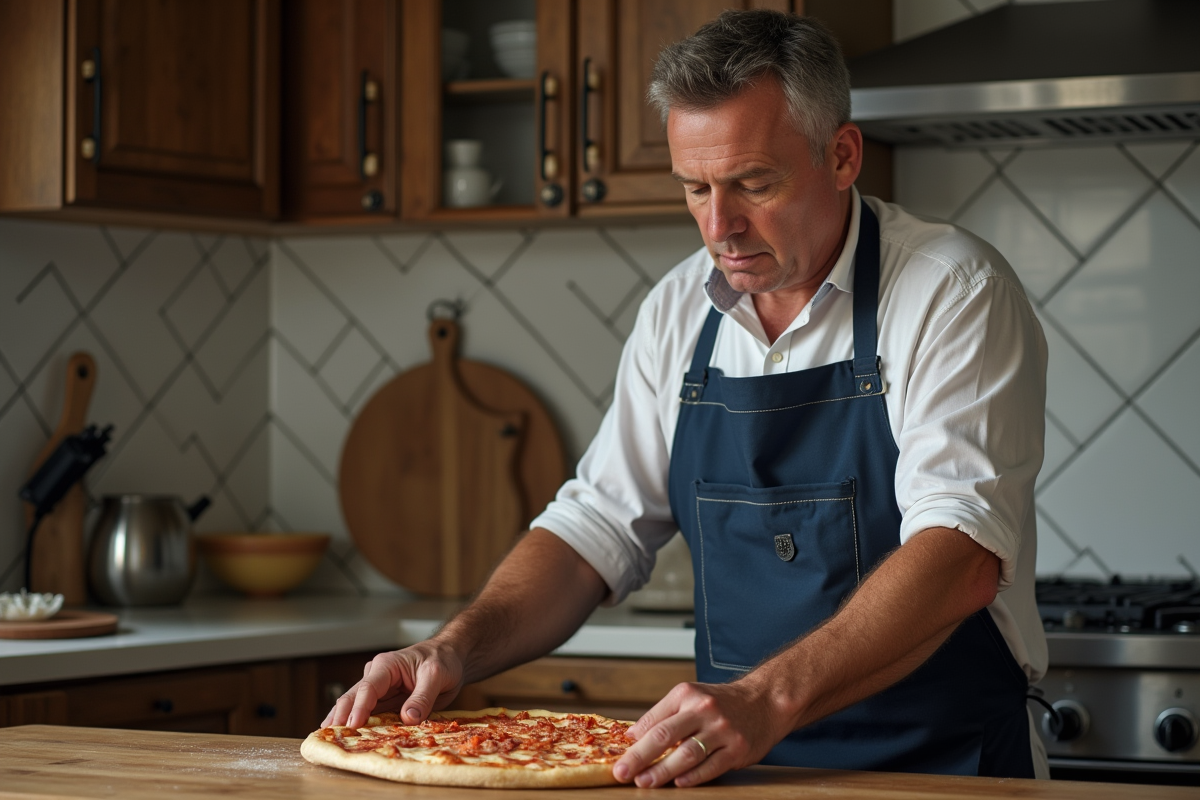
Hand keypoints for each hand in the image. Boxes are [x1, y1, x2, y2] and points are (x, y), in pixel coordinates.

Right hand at [321, 638, 465, 728]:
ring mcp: (378, 690)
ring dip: (343, 721)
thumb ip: (422, 697)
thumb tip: (407, 718)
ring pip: (355, 706)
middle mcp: (377, 676)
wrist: (449, 658)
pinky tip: (344, 736)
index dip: (359, 707)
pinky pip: (368, 714)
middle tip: (329, 736)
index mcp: (387, 665)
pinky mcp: (384, 702)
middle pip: (353, 697)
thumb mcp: (436, 675)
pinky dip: (357, 724)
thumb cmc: (442, 660)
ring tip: (327, 739)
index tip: (352, 725)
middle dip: (340, 716)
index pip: (369, 688)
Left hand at [613, 676, 786, 787]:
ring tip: (644, 782)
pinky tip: (678, 784)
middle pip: (666, 736)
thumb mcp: (690, 697)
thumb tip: (632, 736)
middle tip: (622, 772)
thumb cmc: (721, 703)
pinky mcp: (737, 748)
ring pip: (687, 754)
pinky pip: (711, 766)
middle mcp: (704, 710)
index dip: (634, 742)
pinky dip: (692, 777)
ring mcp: (722, 730)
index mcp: (687, 695)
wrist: (764, 701)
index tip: (619, 758)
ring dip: (663, 771)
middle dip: (640, 757)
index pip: (654, 720)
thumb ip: (662, 714)